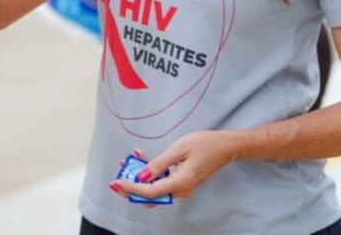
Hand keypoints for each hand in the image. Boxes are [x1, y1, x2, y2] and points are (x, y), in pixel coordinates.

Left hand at [111, 131, 238, 203]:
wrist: (224, 147)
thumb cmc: (204, 144)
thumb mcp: (178, 149)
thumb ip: (159, 164)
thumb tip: (141, 176)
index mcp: (181, 183)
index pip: (150, 192)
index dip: (131, 188)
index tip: (116, 182)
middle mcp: (181, 190)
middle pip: (150, 196)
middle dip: (131, 188)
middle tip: (116, 177)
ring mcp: (181, 188)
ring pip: (155, 190)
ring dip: (139, 178)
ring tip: (128, 161)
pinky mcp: (181, 183)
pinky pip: (161, 183)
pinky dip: (149, 174)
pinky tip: (141, 159)